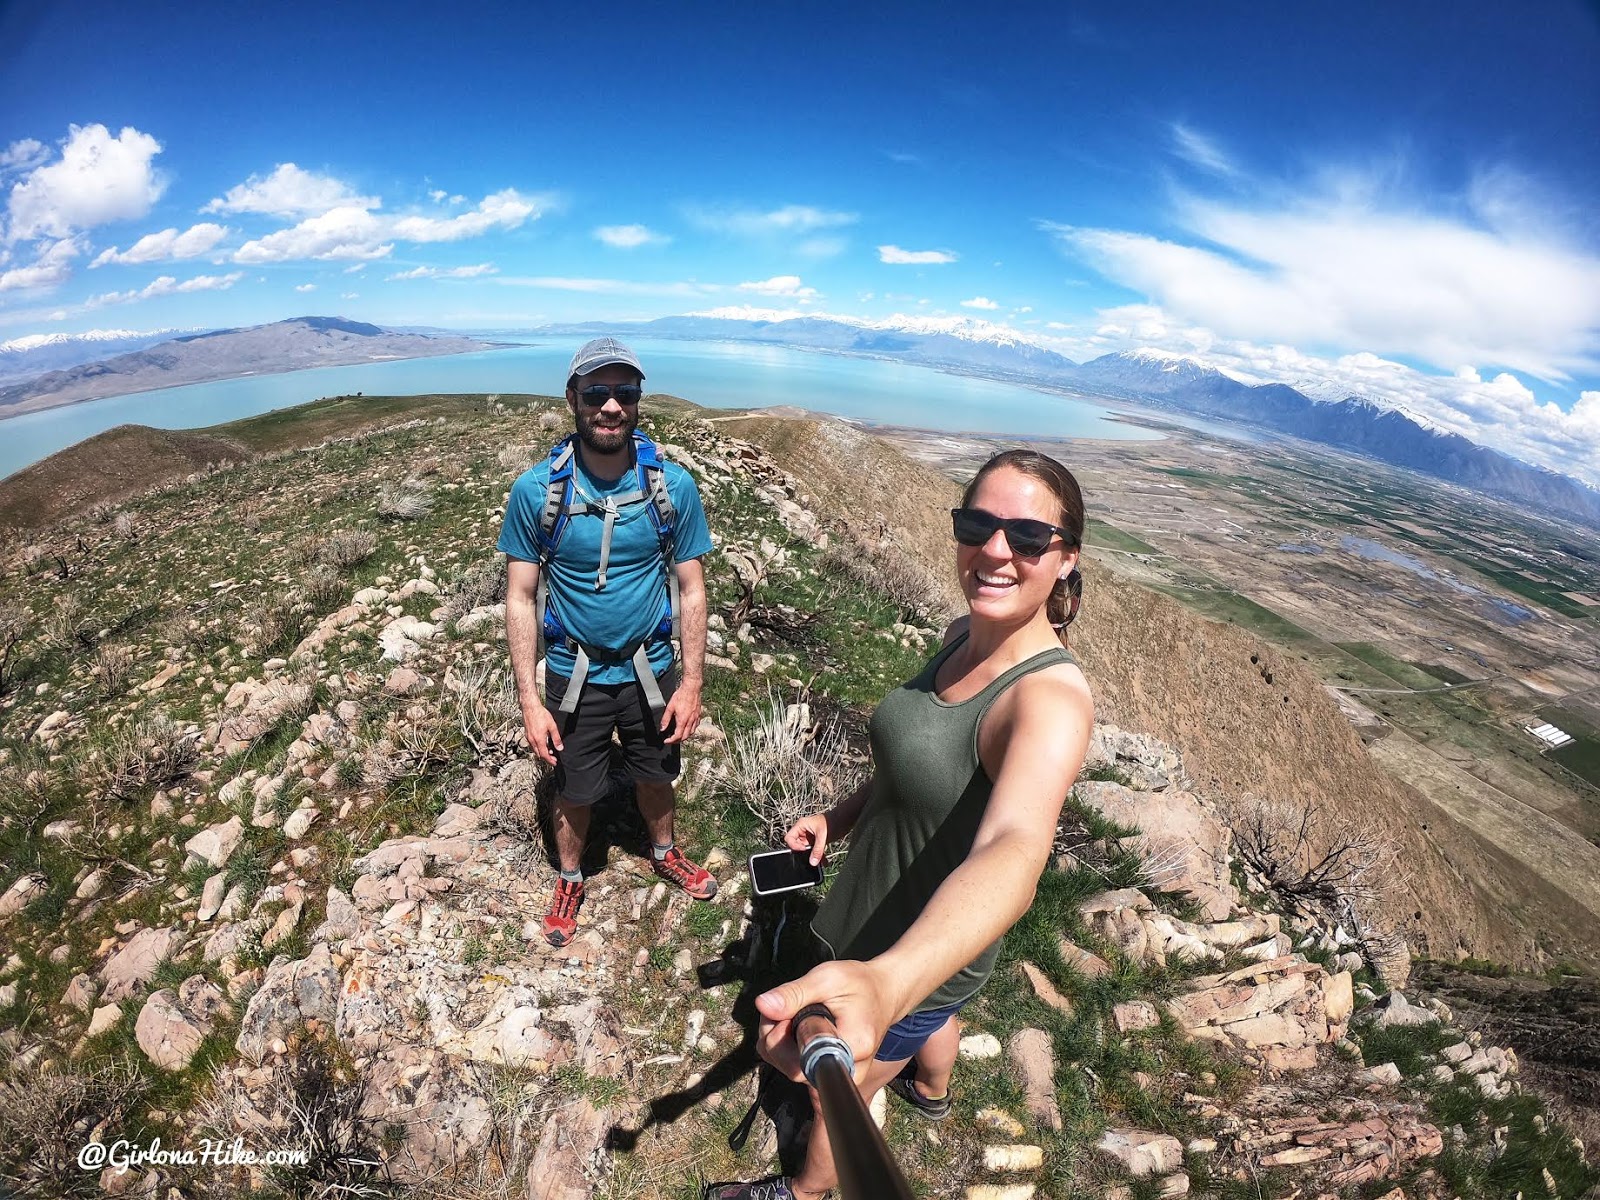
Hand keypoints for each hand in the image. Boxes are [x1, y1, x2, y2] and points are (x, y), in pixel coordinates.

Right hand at [521, 703, 562, 766]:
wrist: (530, 707)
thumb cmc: (541, 715)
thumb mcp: (552, 726)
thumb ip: (556, 738)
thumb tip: (560, 748)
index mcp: (539, 739)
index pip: (544, 754)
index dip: (550, 760)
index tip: (554, 763)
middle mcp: (532, 740)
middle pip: (539, 754)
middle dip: (546, 757)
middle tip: (553, 758)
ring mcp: (528, 737)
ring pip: (535, 750)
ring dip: (542, 752)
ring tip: (549, 751)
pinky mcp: (527, 734)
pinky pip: (532, 745)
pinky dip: (538, 747)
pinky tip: (542, 744)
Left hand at [659, 680, 701, 744]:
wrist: (692, 688)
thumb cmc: (681, 695)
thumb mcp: (670, 707)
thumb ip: (666, 719)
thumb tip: (662, 728)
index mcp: (682, 720)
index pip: (677, 736)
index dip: (671, 741)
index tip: (666, 741)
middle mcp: (690, 721)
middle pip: (685, 737)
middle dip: (677, 741)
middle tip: (671, 740)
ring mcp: (696, 718)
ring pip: (692, 733)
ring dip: (685, 736)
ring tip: (679, 735)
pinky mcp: (699, 715)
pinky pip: (695, 726)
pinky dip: (691, 730)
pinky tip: (687, 727)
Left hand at [756, 960, 900, 1083]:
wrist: (883, 993)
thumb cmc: (860, 984)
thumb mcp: (827, 978)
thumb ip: (795, 993)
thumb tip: (762, 1005)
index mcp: (851, 1048)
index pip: (800, 1065)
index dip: (782, 1040)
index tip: (786, 1014)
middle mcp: (847, 1071)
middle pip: (791, 1068)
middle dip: (776, 1035)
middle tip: (784, 1006)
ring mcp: (838, 1075)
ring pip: (788, 1068)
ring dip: (778, 1039)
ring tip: (792, 1012)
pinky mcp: (829, 1072)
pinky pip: (795, 1067)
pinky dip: (785, 1045)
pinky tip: (793, 1024)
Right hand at [784, 813, 829, 866]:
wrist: (842, 819)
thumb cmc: (831, 821)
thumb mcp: (823, 836)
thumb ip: (817, 850)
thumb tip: (813, 862)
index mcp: (801, 825)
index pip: (789, 838)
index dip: (794, 845)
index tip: (804, 849)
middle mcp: (803, 831)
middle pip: (796, 845)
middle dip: (803, 852)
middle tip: (811, 855)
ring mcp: (809, 836)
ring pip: (805, 849)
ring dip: (811, 855)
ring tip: (819, 859)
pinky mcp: (815, 841)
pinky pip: (812, 850)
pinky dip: (817, 855)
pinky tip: (823, 860)